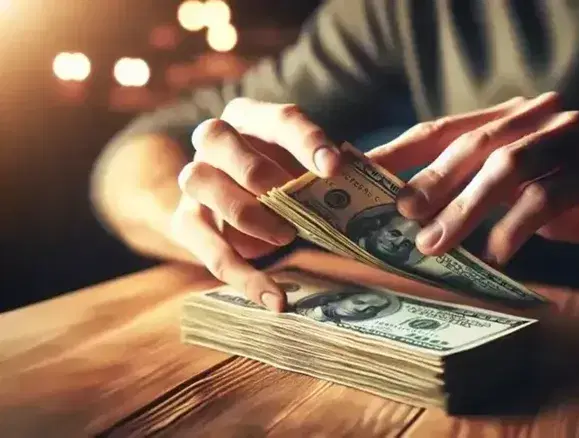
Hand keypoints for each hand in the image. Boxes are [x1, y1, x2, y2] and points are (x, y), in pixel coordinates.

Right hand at [171, 99, 342, 310]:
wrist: (235, 207)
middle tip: (291, 198)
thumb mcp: (309, 173)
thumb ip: (335, 176)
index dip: (306, 141)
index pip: (278, 119)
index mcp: (251, 118)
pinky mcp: (186, 223)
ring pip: (200, 182)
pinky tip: (275, 297)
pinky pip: (207, 248)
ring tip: (284, 238)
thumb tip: (388, 191)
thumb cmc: (287, 184)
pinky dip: (242, 276)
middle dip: (258, 170)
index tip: (335, 166)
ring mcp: (194, 180)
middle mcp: (214, 141)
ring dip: (244, 212)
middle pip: (217, 138)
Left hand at [369, 92, 578, 267]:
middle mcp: (544, 118)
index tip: (363, 174)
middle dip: (432, 181)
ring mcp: (577, 135)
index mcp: (517, 120)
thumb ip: (480, 196)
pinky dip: (515, 227)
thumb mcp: (522, 199)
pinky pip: (549, 194)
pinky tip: (496, 257)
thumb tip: (415, 220)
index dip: (403, 150)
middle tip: (400, 216)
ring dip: (466, 208)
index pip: (448, 129)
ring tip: (434, 245)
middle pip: (475, 143)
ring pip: (508, 165)